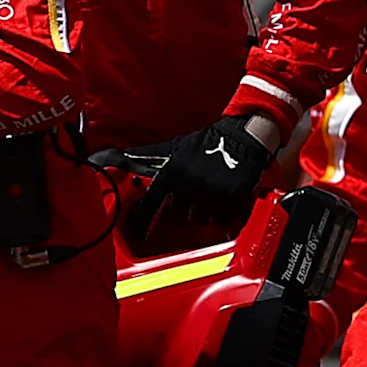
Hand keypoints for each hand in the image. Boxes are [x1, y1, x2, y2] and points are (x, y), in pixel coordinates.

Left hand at [133, 113, 281, 232]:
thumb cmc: (208, 143)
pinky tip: (226, 201)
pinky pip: (223, 220)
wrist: (243, 137)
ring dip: (206, 213)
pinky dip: (225, 215)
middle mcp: (189, 185)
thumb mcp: (177, 147)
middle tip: (194, 198)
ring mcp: (211, 193)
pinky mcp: (232, 198)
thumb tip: (123, 156)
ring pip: (202, 220)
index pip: (150, 204)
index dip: (144, 218)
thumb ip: (151, 156)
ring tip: (212, 197)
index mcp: (171, 173)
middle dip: (186, 209)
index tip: (140, 229)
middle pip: (180, 215)